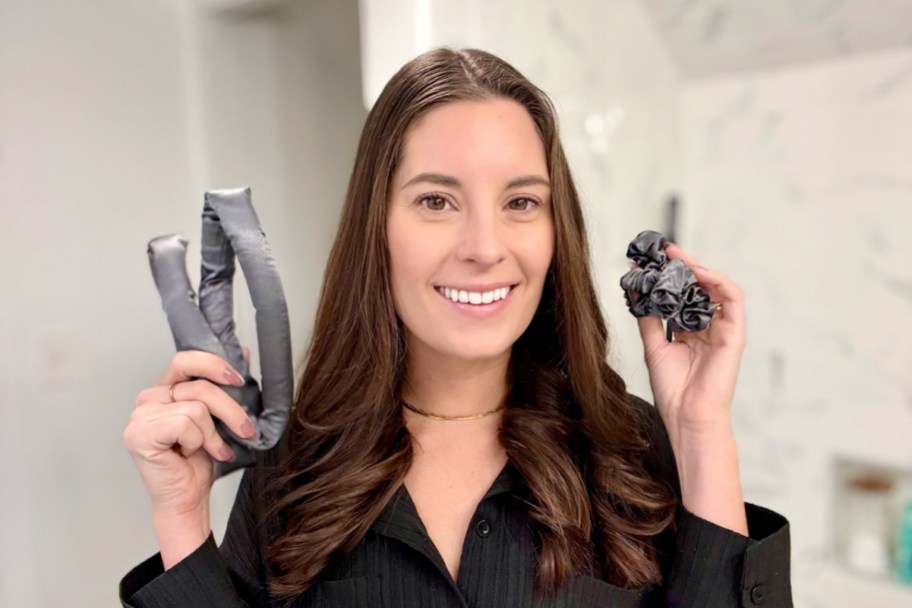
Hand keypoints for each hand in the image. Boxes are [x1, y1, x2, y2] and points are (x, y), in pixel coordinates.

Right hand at [123, 350, 255, 564]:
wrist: (188, 499)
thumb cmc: (199, 462)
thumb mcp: (218, 417)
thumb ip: (224, 385)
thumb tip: (243, 352)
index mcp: (164, 390)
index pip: (185, 360)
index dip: (213, 364)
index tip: (238, 378)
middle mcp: (148, 399)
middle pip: (199, 386)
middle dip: (230, 409)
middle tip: (246, 429)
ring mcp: (140, 416)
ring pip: (197, 407)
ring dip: (212, 434)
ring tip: (212, 449)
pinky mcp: (138, 434)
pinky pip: (184, 424)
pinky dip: (197, 441)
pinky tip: (190, 455)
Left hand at [632, 243, 745, 443]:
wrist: (687, 416)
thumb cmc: (672, 388)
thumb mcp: (653, 345)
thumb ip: (647, 315)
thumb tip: (634, 286)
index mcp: (688, 329)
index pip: (680, 294)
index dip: (667, 275)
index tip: (647, 259)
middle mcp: (707, 326)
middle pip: (698, 286)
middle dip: (681, 265)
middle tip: (661, 249)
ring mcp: (722, 329)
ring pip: (715, 287)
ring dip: (697, 268)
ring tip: (677, 257)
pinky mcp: (735, 333)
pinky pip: (732, 299)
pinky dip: (718, 281)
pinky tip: (698, 272)